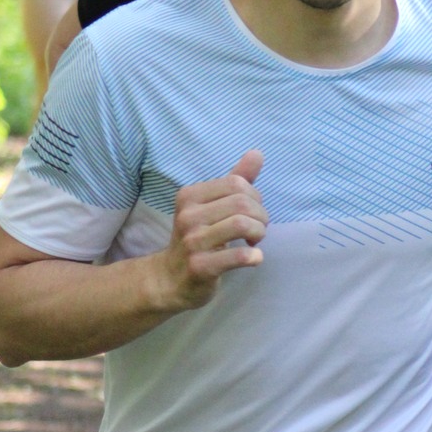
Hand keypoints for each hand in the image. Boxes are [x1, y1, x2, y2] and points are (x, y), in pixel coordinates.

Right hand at [155, 149, 266, 312]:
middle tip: (258, 230)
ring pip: (242, 225)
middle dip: (261, 216)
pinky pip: (238, 256)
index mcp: (190, 196)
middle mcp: (188, 215)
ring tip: (255, 242)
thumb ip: (235, 180)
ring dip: (259, 233)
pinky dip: (254, 257)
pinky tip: (255, 258)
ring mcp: (193, 242)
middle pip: (243, 203)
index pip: (236, 183)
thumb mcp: (211, 206)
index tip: (252, 213)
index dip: (255, 197)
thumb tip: (257, 153)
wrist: (170, 278)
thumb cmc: (197, 238)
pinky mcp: (200, 266)